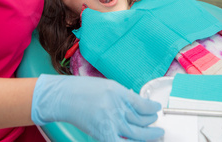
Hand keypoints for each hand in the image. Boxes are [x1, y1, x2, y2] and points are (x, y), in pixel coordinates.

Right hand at [31, 74, 164, 141]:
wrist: (64, 97)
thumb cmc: (83, 90)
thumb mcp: (107, 86)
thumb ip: (123, 96)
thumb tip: (136, 104)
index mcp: (119, 93)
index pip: (143, 104)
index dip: (153, 108)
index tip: (157, 108)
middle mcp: (117, 108)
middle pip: (142, 120)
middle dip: (152, 122)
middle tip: (157, 122)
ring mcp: (111, 122)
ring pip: (137, 134)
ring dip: (149, 135)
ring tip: (156, 134)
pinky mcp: (103, 133)